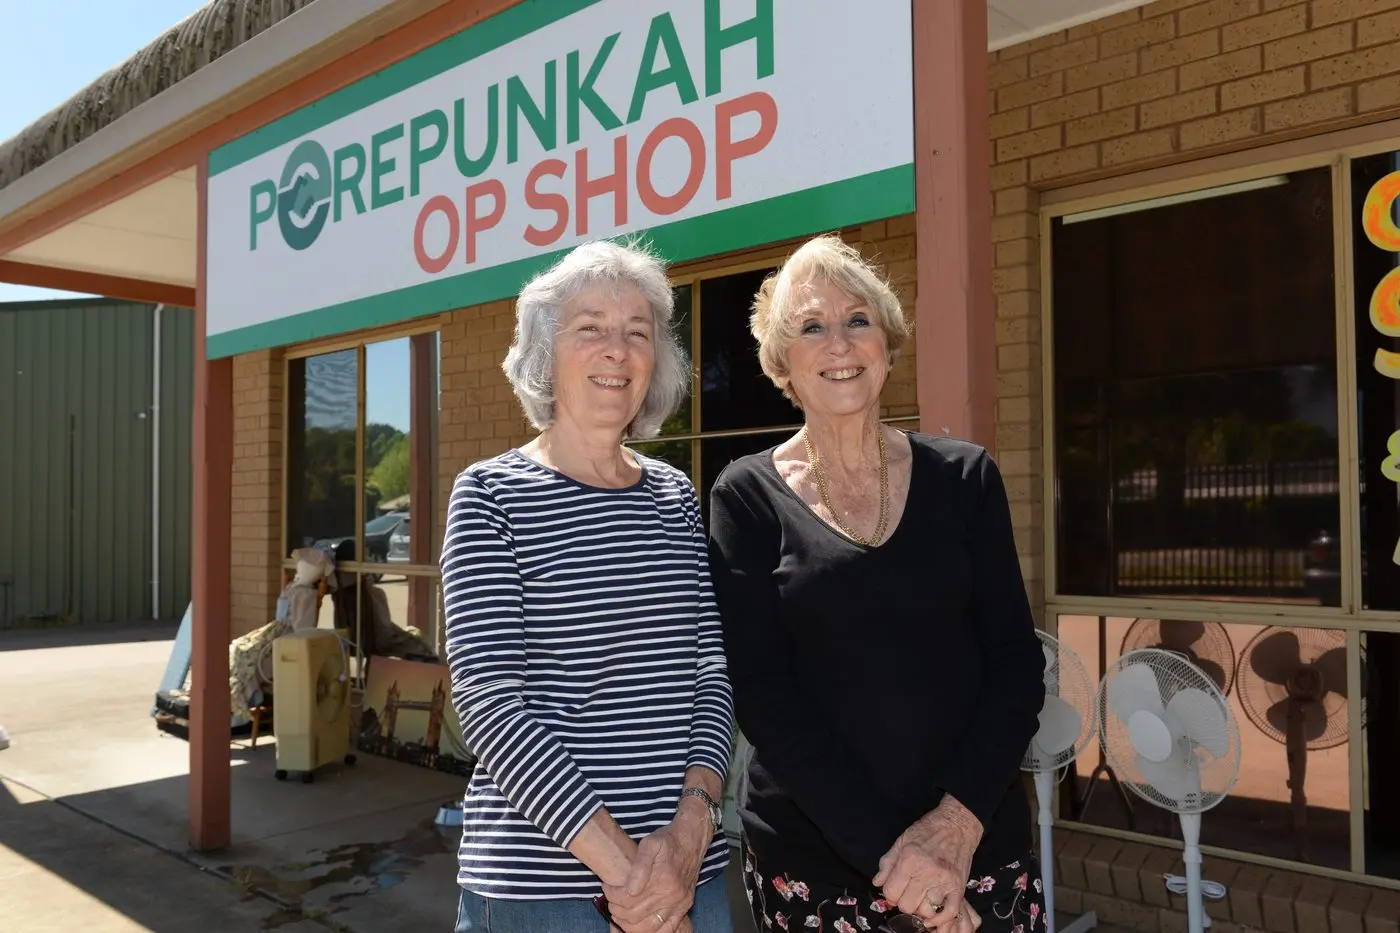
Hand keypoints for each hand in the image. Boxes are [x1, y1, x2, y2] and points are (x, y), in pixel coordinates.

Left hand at [603, 815, 708, 932]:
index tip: (607, 887)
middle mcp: (672, 895)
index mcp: (662, 879)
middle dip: (617, 910)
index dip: (612, 896)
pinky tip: (639, 925)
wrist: (692, 840)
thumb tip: (630, 889)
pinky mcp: (684, 907)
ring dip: (629, 925)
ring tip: (620, 915)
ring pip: (649, 928)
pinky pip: (667, 929)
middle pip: (635, 915)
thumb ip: (639, 866)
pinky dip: (651, 932)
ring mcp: (679, 904)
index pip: (628, 899)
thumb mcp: (650, 843)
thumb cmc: (668, 841)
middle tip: (610, 901)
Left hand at [874, 796, 983, 930]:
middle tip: (908, 893)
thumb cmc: (928, 830)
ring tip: (921, 899)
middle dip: (904, 902)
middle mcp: (926, 872)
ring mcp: (944, 881)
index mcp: (909, 859)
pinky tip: (933, 915)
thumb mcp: (902, 840)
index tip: (894, 890)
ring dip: (921, 908)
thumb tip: (877, 882)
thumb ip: (887, 863)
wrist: (957, 824)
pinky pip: (949, 913)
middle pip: (907, 905)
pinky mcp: (959, 887)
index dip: (890, 894)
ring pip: (926, 911)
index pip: (891, 892)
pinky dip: (939, 919)